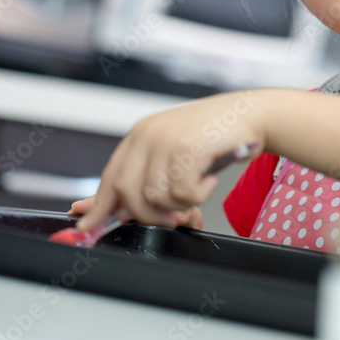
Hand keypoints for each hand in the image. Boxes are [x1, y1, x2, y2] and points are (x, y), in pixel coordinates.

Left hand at [74, 90, 266, 231]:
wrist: (251, 114)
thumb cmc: (215, 136)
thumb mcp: (175, 150)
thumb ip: (150, 174)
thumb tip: (121, 210)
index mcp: (140, 134)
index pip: (110, 175)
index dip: (99, 205)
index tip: (88, 225)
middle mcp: (148, 134)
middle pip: (127, 192)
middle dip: (147, 215)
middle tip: (171, 217)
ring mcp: (165, 140)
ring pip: (155, 197)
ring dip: (180, 204)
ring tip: (197, 185)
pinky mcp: (186, 148)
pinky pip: (183, 194)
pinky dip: (200, 194)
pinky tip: (209, 177)